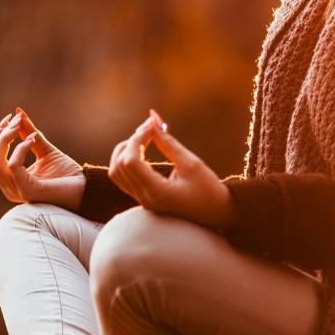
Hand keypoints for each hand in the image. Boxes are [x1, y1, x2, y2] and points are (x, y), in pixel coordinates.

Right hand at [0, 107, 85, 206]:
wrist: (85, 190)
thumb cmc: (67, 174)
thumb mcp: (44, 150)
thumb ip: (29, 134)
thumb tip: (18, 112)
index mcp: (10, 180)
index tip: (11, 118)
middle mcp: (9, 187)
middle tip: (15, 120)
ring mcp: (16, 191)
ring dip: (6, 138)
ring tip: (19, 125)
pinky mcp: (27, 190)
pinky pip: (14, 165)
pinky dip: (21, 148)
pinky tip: (33, 140)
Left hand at [108, 109, 235, 228]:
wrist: (218, 214)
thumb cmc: (209, 189)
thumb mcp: (191, 163)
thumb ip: (167, 142)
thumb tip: (152, 120)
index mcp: (157, 192)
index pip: (131, 161)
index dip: (137, 139)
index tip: (151, 125)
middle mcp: (145, 199)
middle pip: (119, 166)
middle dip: (130, 142)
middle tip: (149, 128)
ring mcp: (142, 201)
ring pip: (117, 173)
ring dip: (125, 151)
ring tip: (144, 138)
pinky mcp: (144, 199)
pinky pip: (124, 178)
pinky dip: (127, 160)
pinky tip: (142, 149)